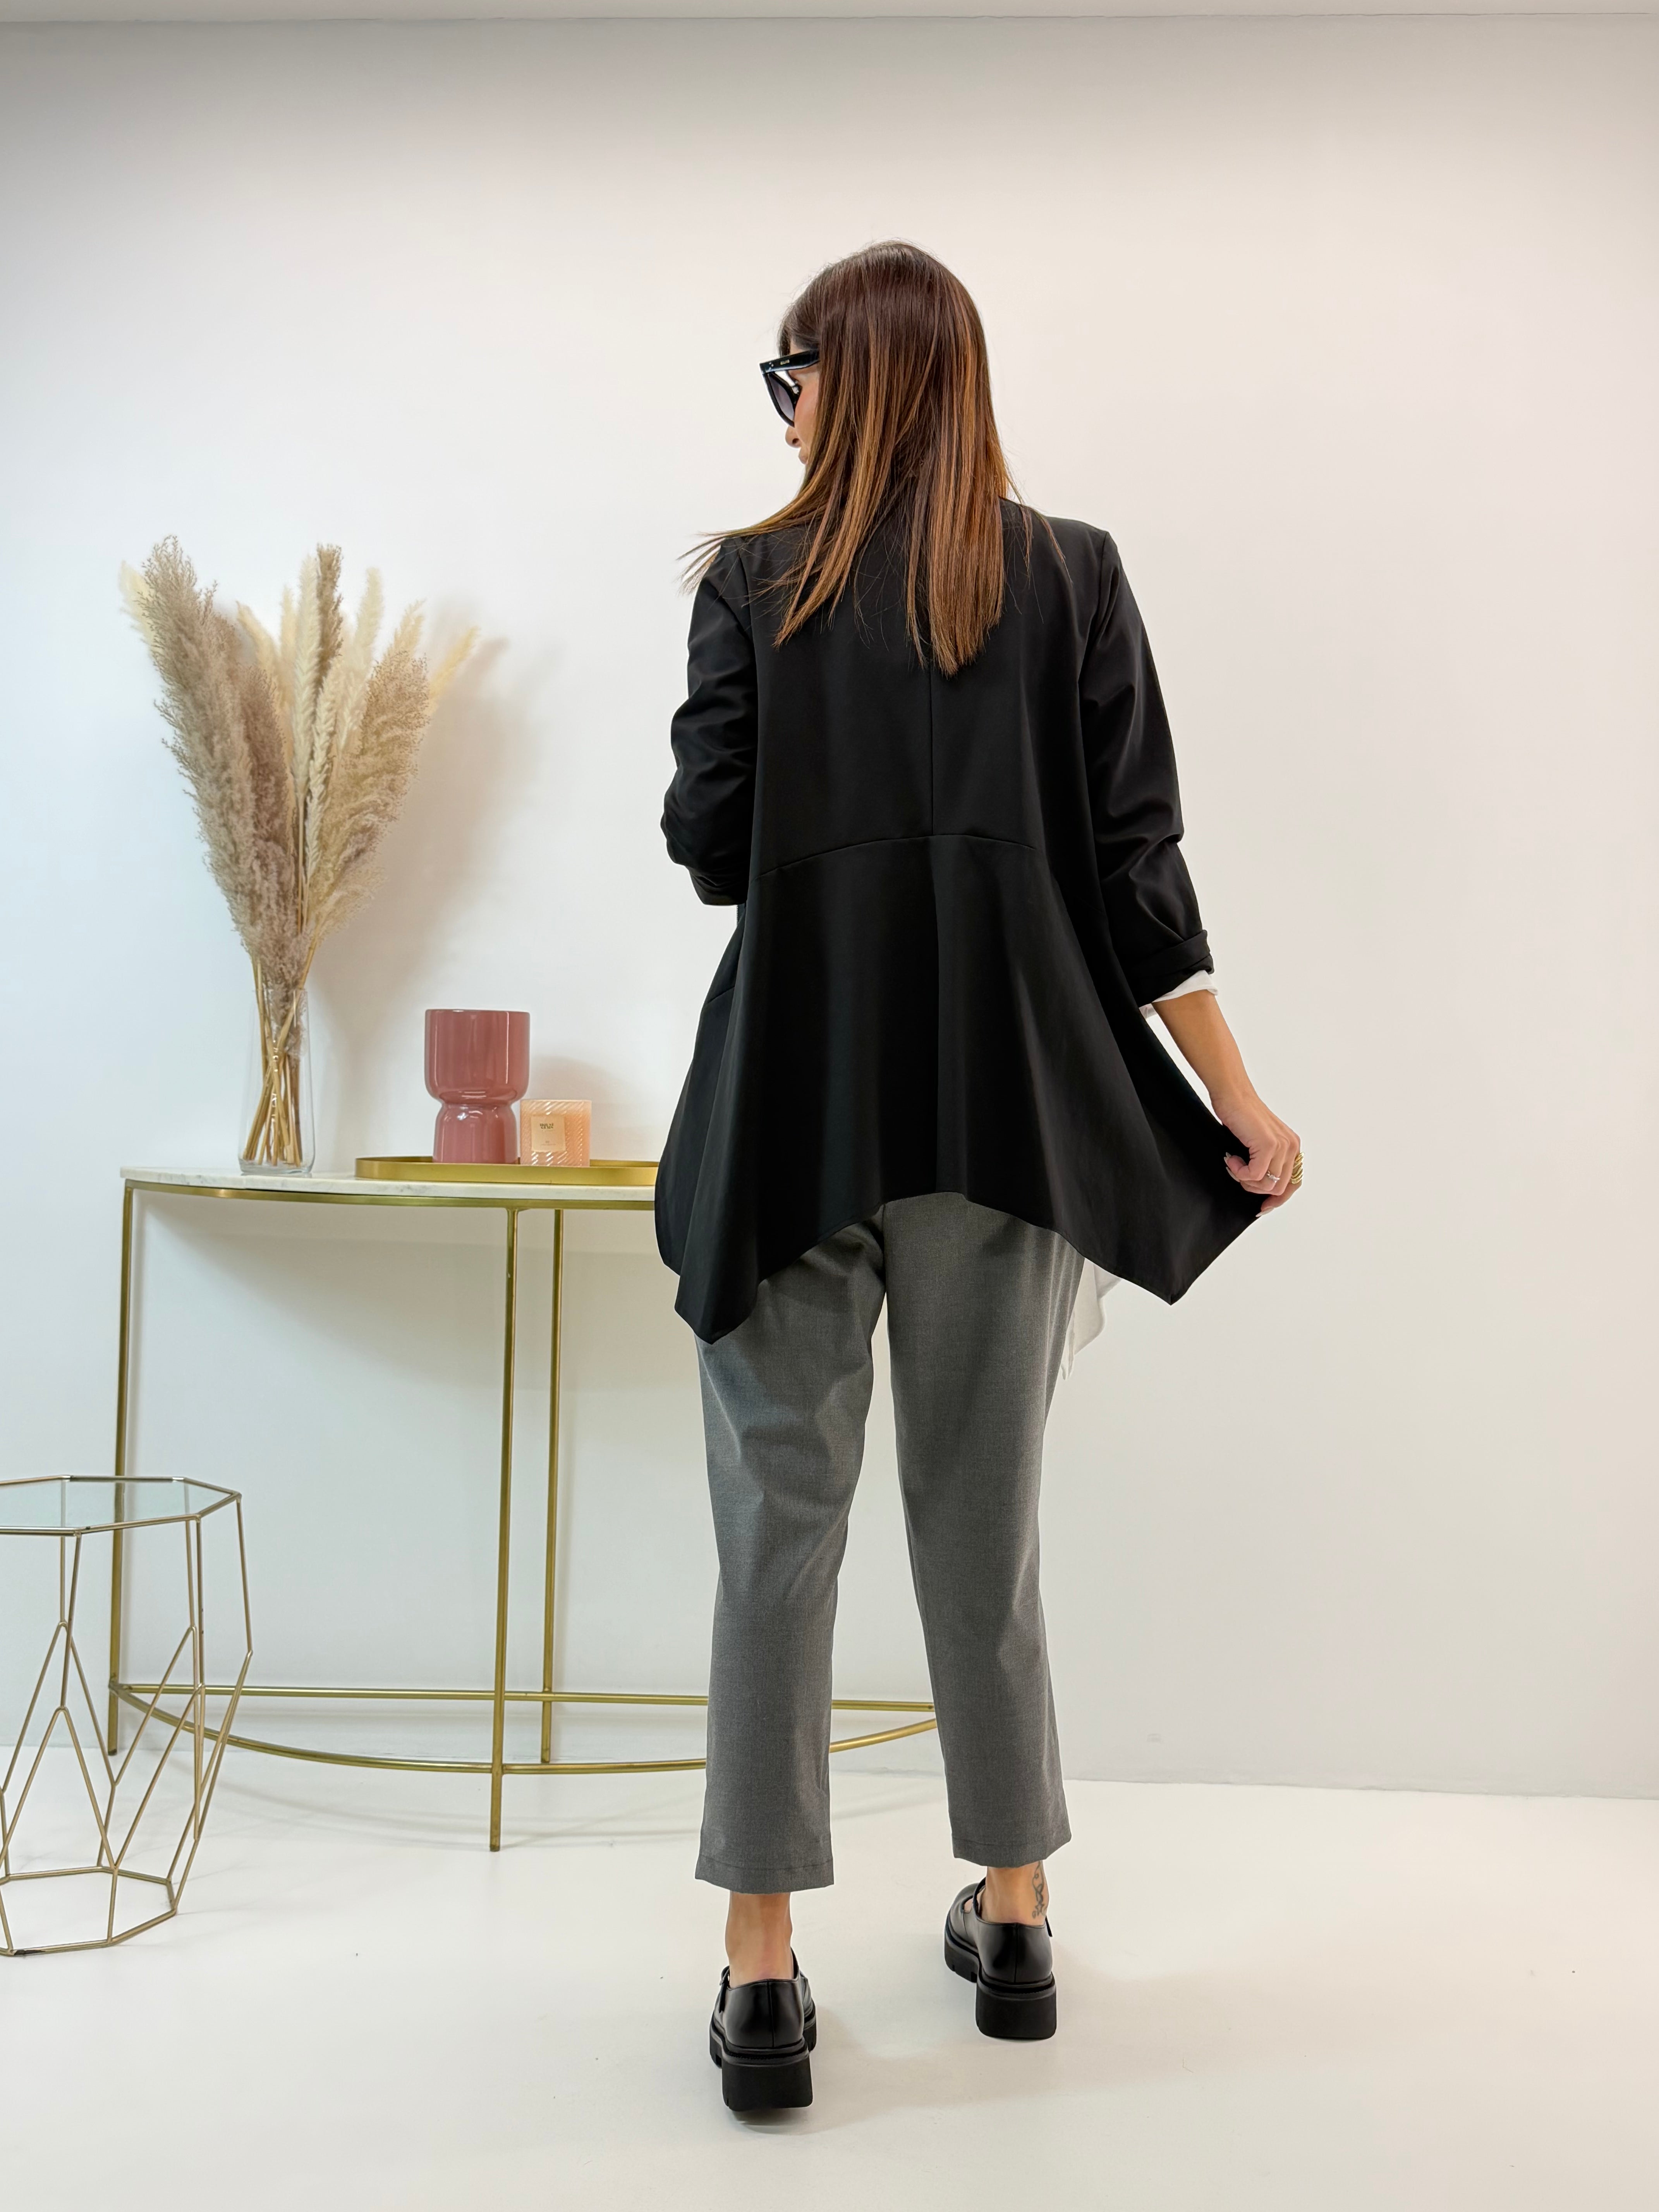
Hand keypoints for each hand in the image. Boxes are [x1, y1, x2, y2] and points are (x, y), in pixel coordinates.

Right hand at [1212, 1089, 1300, 1213]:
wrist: (1232, 1095)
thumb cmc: (1240, 1116)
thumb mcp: (1258, 1143)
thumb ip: (1266, 1162)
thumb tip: (1260, 1188)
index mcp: (1292, 1146)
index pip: (1293, 1183)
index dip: (1277, 1199)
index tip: (1262, 1207)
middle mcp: (1292, 1146)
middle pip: (1279, 1188)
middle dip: (1255, 1189)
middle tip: (1238, 1175)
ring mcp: (1282, 1146)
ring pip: (1267, 1185)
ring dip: (1246, 1180)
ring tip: (1234, 1165)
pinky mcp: (1268, 1145)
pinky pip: (1255, 1175)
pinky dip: (1239, 1172)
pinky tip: (1232, 1159)